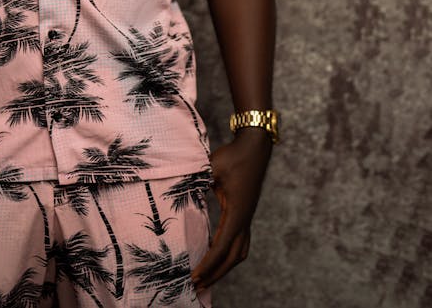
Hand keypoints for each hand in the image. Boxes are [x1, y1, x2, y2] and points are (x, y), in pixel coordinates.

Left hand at [191, 128, 272, 291]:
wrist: (254, 148)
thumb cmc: (232, 156)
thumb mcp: (212, 167)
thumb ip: (197, 180)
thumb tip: (179, 190)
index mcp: (237, 213)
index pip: (221, 247)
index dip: (208, 264)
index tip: (194, 277)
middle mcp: (244, 220)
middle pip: (232, 258)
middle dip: (215, 274)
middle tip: (196, 285)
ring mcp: (247, 218)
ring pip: (239, 253)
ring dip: (224, 267)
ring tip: (206, 277)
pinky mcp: (245, 214)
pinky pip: (240, 243)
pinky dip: (229, 255)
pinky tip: (216, 256)